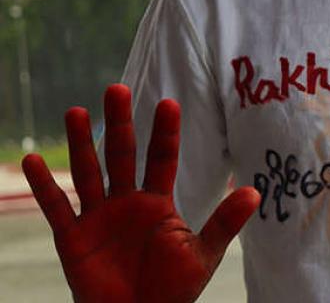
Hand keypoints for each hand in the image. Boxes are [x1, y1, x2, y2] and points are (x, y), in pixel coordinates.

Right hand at [23, 84, 258, 302]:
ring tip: (74, 111)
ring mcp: (98, 217)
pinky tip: (32, 161)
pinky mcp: (73, 238)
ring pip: (88, 172)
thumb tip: (255, 192)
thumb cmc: (172, 288)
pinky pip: (56, 208)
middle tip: (116, 89)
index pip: (162, 158)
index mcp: (158, 202)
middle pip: (121, 154)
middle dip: (119, 123)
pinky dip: (44, 186)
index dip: (165, 132)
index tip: (169, 102)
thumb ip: (225, 222)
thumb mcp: (202, 253)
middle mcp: (127, 202)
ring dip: (80, 144)